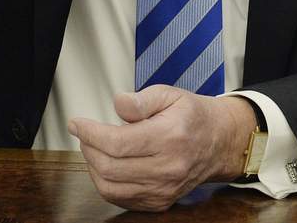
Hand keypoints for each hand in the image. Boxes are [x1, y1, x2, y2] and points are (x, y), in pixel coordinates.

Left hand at [69, 87, 256, 211]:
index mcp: (169, 137)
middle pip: (110, 167)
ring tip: (93, 148)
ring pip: (111, 188)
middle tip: (84, 134)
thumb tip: (118, 104)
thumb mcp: (169, 94)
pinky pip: (121, 199)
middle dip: (88, 148)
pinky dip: (106, 184)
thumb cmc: (193, 116)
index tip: (77, 123)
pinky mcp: (161, 201)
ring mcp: (165, 188)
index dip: (89, 133)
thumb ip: (140, 99)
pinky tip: (107, 165)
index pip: (117, 143)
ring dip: (93, 167)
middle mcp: (168, 168)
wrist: (219, 142)